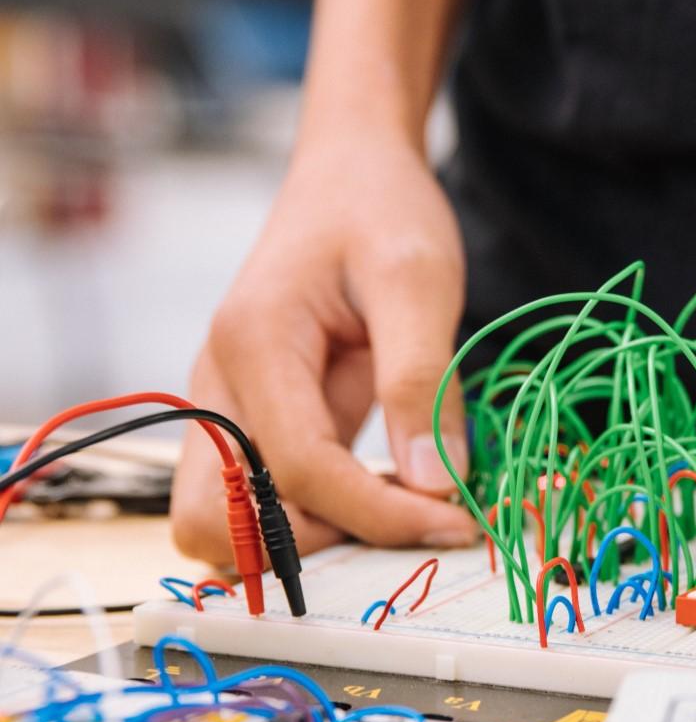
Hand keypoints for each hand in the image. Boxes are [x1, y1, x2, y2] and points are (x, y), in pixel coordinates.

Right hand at [171, 128, 477, 563]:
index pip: (298, 471)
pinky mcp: (253, 416)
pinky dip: (309, 517)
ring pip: (223, 521)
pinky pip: (258, 495)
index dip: (378, 515)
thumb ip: (421, 382)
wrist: (348, 174)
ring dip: (301, 541)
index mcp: (254, 343)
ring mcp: (227, 404)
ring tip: (393, 515)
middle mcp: (219, 383)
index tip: (455, 524)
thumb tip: (434, 486)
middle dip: (307, 547)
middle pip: (214, 522)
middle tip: (401, 527)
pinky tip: (380, 497)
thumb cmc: (381, 210)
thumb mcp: (418, 281)